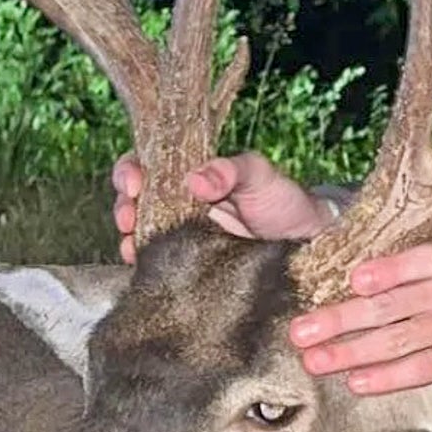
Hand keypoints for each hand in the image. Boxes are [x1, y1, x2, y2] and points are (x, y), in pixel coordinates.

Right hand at [110, 152, 331, 264]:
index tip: (134, 182)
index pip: (148, 166)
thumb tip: (195, 180)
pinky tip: (142, 266)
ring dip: (128, 237)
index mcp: (191, 176)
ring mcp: (182, 236)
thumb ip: (231, 170)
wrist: (307, 242)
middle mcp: (179, 204)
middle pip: (134, 201)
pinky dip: (145, 264)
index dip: (130, 171)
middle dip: (123, 207)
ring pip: (141, 233)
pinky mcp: (189, 265)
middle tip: (128, 218)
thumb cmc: (283, 200)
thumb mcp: (260, 174)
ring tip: (131, 246)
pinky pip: (159, 263)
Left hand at [288, 240, 431, 393]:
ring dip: (352, 351)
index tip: (354, 280)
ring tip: (315, 361)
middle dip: (341, 319)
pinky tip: (357, 382)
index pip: (421, 260)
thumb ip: (407, 277)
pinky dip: (387, 376)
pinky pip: (421, 368)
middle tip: (300, 331)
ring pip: (399, 340)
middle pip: (392, 306)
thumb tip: (340, 286)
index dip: (389, 270)